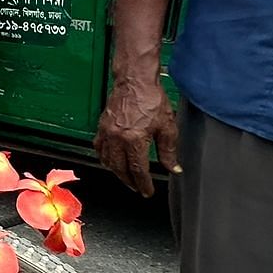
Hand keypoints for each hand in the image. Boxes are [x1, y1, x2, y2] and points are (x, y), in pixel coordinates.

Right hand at [93, 77, 179, 197]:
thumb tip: (173, 168)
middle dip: (129, 181)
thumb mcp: (167, 127)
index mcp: (134, 140)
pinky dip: (104, 157)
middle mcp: (117, 138)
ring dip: (116, 172)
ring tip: (126, 177)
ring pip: (107, 161)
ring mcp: (107, 132)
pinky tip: (111, 160)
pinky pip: (99, 148)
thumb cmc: (151, 99)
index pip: (138, 170)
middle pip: (120, 169)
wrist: (135, 81)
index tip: (147, 191)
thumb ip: (169, 151)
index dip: (144, 184)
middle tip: (137, 187)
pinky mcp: (101, 126)